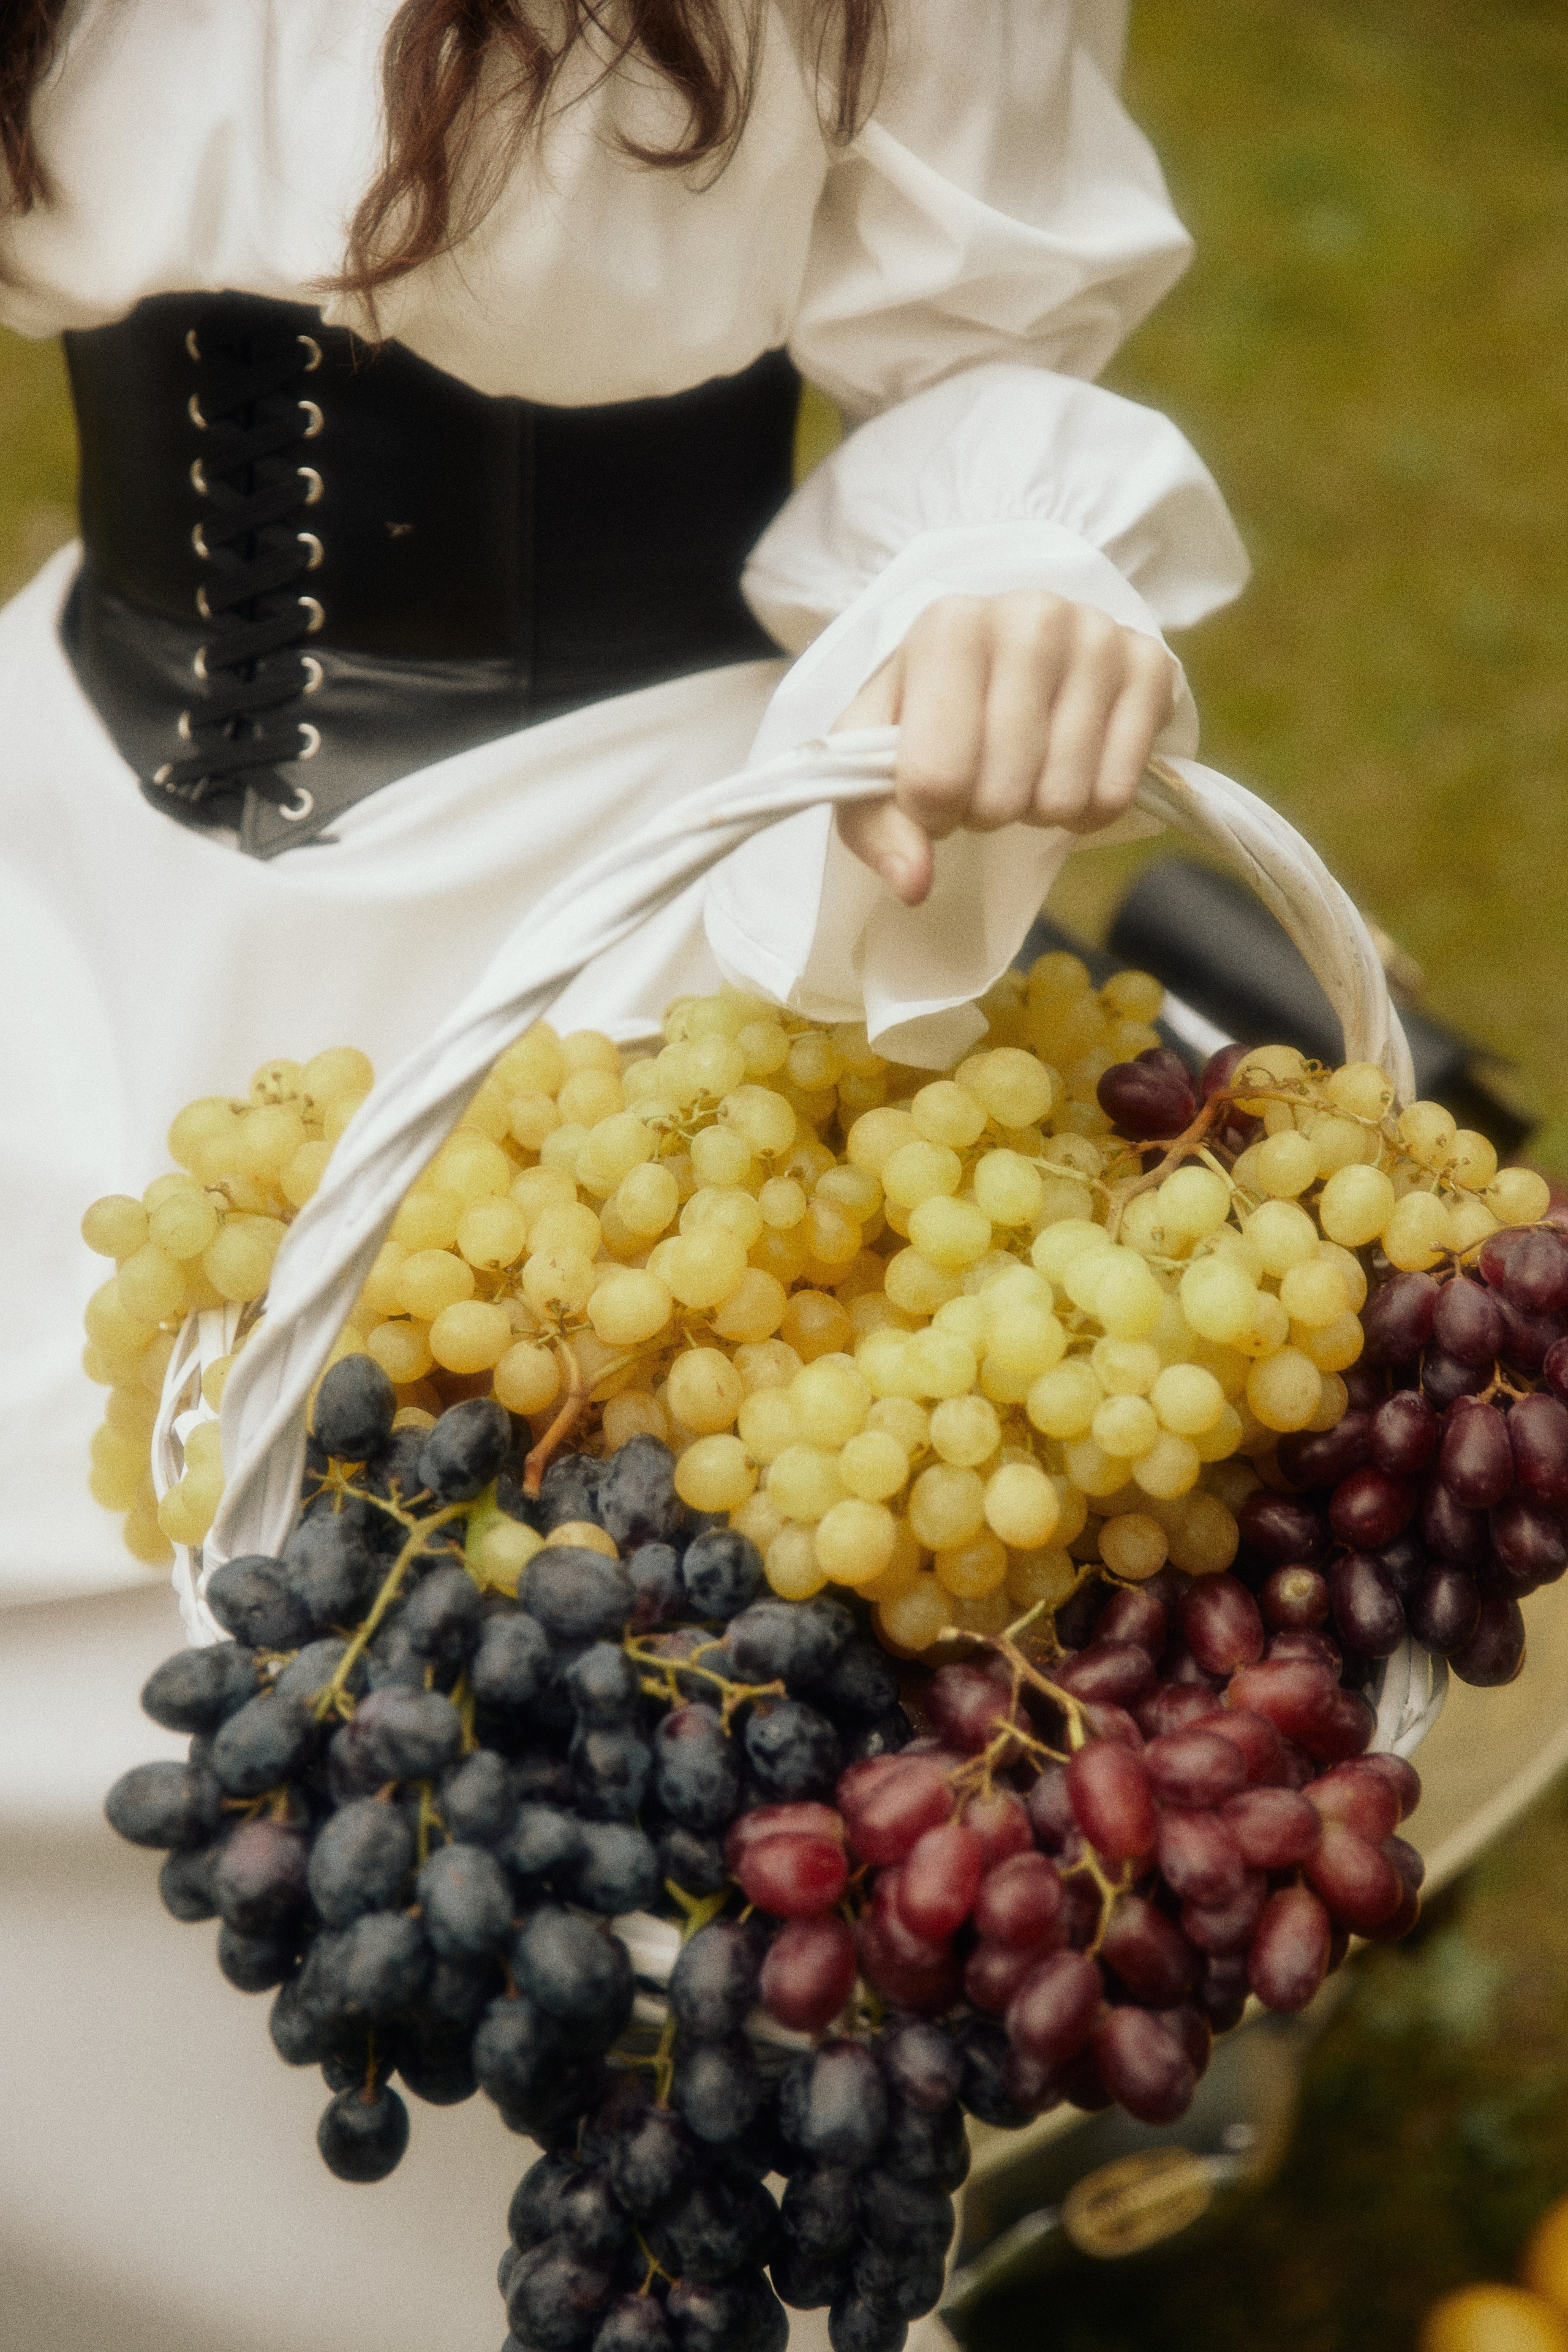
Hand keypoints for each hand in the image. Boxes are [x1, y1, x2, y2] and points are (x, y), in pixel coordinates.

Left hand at [832, 589, 1175, 905]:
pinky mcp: (1151, 666)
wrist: (1009, 657)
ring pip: (1063, 797)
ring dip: (1037, 810)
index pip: (935, 776)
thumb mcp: (876, 756)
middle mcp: (1030, 618)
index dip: (930, 813)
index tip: (935, 791)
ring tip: (1026, 770)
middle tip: (986, 779)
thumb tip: (914, 885)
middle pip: (1001, 795)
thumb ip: (876, 825)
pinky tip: (1072, 772)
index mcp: (949, 627)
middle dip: (986, 811)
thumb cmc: (934, 708)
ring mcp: (1098, 638)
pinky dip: (1089, 808)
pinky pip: (1117, 793)